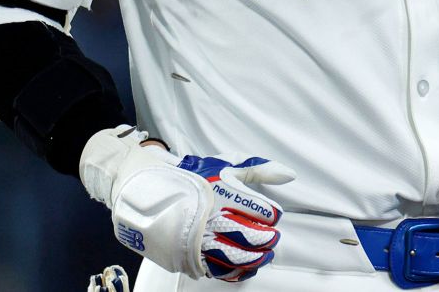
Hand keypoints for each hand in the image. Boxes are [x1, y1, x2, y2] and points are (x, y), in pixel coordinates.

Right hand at [81, 126, 293, 281]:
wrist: (150, 187)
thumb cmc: (192, 177)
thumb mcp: (227, 166)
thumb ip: (258, 170)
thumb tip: (288, 175)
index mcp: (224, 195)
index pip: (262, 212)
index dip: (271, 216)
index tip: (272, 217)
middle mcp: (214, 218)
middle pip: (253, 237)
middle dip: (267, 240)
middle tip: (272, 239)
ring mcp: (201, 238)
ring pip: (238, 257)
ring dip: (256, 259)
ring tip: (264, 255)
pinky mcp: (190, 254)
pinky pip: (219, 269)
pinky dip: (235, 271)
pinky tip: (244, 267)